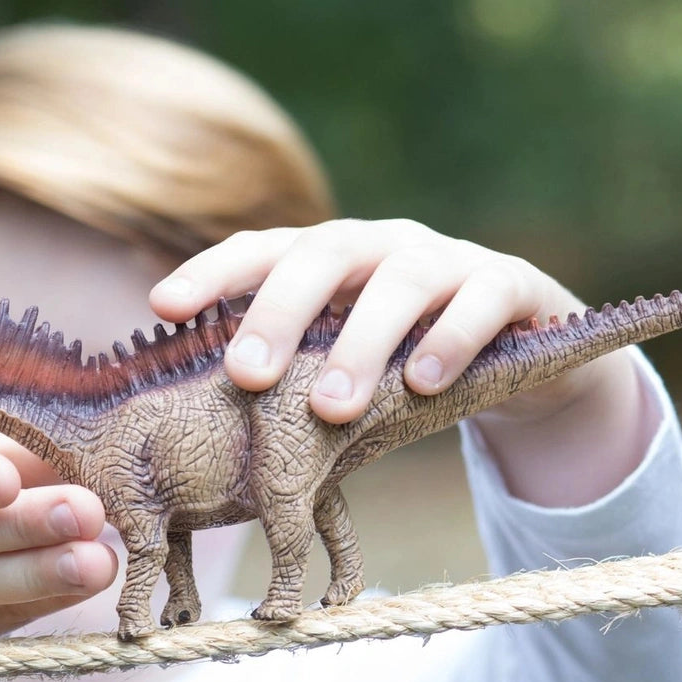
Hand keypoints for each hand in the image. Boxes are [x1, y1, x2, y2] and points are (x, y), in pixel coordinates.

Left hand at [151, 219, 589, 423]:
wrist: (519, 354)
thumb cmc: (405, 364)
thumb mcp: (346, 366)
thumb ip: (296, 378)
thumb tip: (209, 436)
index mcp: (331, 260)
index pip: (263, 250)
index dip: (212, 273)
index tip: (162, 308)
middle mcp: (383, 246)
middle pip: (325, 254)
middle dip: (279, 312)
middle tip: (246, 377)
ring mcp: (449, 259)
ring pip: (402, 280)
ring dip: (361, 342)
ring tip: (331, 407)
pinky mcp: (510, 285)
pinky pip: (480, 300)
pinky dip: (449, 338)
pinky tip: (424, 382)